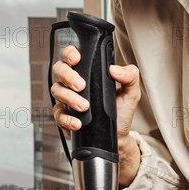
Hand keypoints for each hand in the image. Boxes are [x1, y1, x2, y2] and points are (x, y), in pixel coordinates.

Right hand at [50, 45, 140, 184]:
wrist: (118, 136)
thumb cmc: (121, 112)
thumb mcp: (131, 93)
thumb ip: (130, 76)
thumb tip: (115, 69)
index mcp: (89, 73)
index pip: (72, 55)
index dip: (70, 53)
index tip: (77, 59)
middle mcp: (74, 83)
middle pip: (59, 69)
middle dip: (67, 75)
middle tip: (81, 86)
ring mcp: (67, 99)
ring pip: (57, 90)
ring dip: (69, 97)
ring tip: (84, 107)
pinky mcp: (64, 116)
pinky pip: (57, 114)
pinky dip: (66, 118)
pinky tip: (78, 122)